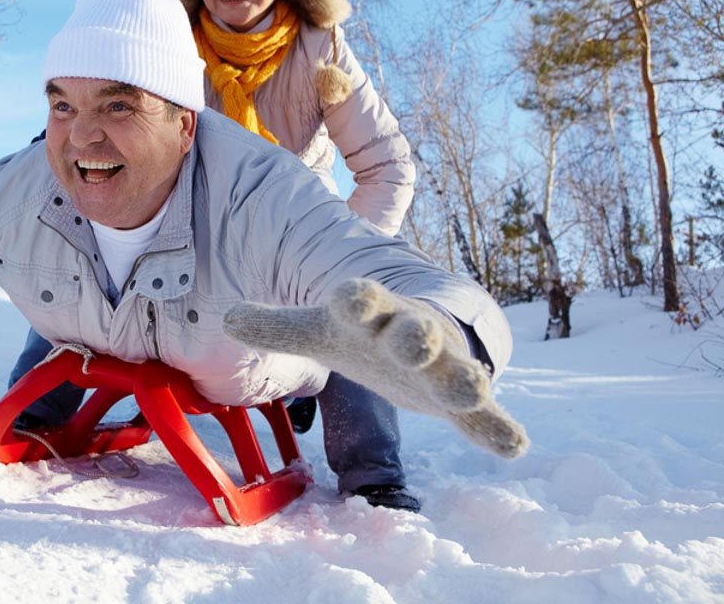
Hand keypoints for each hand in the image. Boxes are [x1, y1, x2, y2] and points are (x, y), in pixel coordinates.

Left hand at [223, 278, 528, 458]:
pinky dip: (499, 428)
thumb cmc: (364, 334)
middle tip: (415, 343)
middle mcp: (411, 334)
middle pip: (414, 333)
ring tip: (472, 388)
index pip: (362, 301)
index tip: (351, 295)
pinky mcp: (464, 399)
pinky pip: (485, 415)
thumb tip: (227, 316)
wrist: (427, 334)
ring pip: (455, 371)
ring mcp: (442, 365)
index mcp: (371, 314)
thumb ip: (276, 326)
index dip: (357, 299)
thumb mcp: (320, 330)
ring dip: (462, 379)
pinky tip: (515, 445)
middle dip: (414, 337)